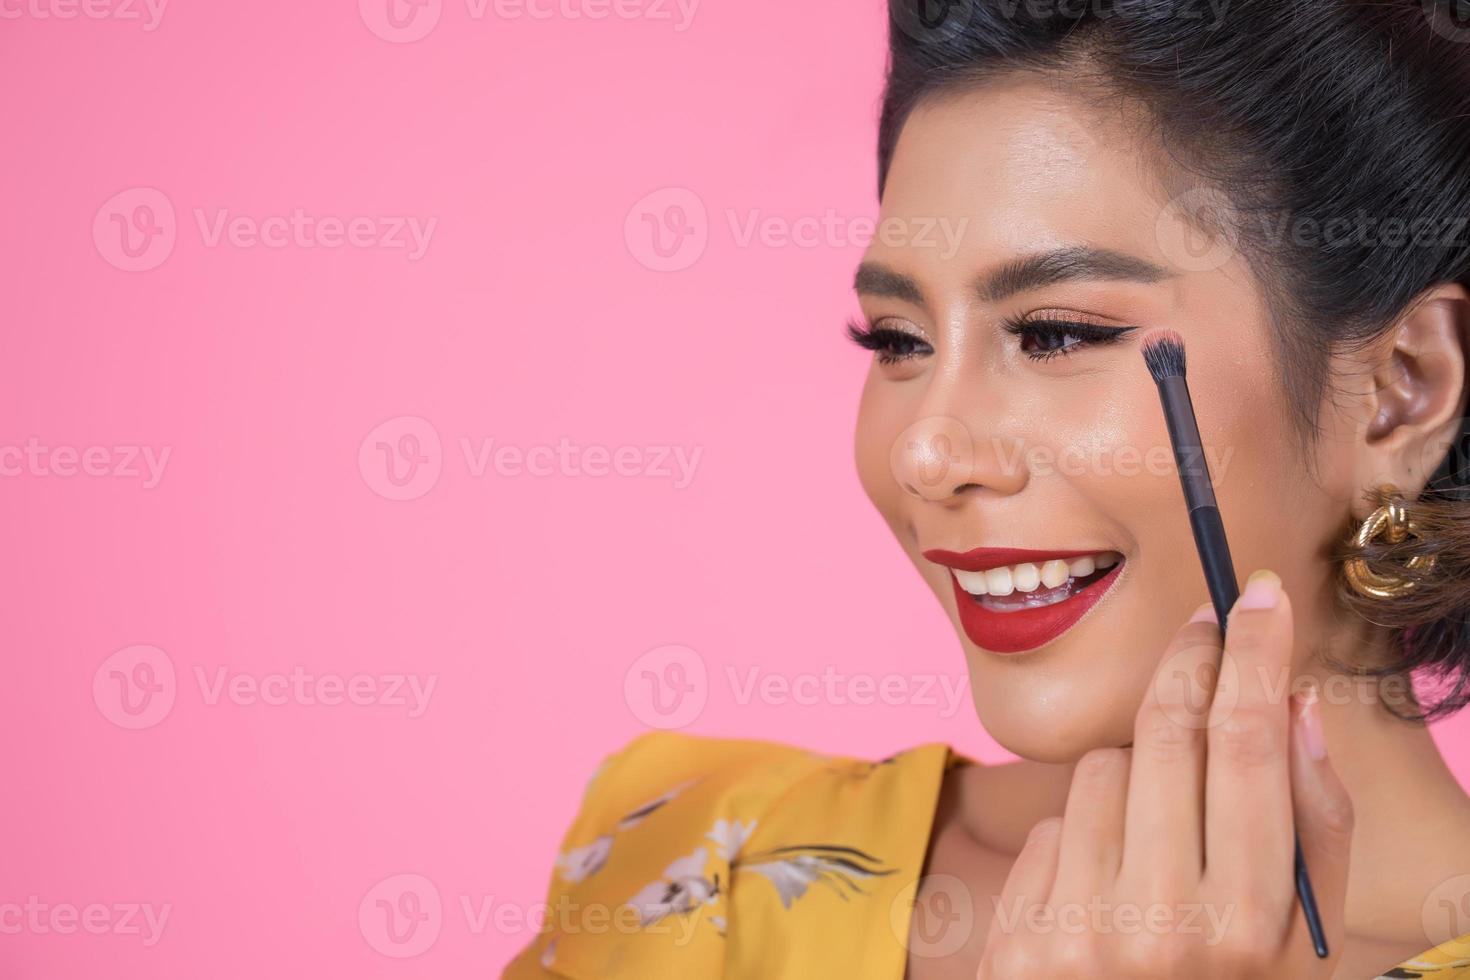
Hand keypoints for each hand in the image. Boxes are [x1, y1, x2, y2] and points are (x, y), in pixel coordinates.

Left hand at [978, 570, 1353, 978]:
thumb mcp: (1304, 945)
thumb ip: (1315, 830)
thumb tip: (1297, 706)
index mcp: (1250, 924)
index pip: (1249, 748)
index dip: (1256, 657)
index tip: (1260, 596)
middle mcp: (1162, 923)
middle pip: (1168, 735)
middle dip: (1189, 668)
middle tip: (1205, 633)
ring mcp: (1080, 929)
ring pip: (1100, 769)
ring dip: (1131, 779)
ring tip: (1155, 845)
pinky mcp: (1023, 934)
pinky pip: (1054, 824)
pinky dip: (1083, 836)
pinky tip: (1103, 892)